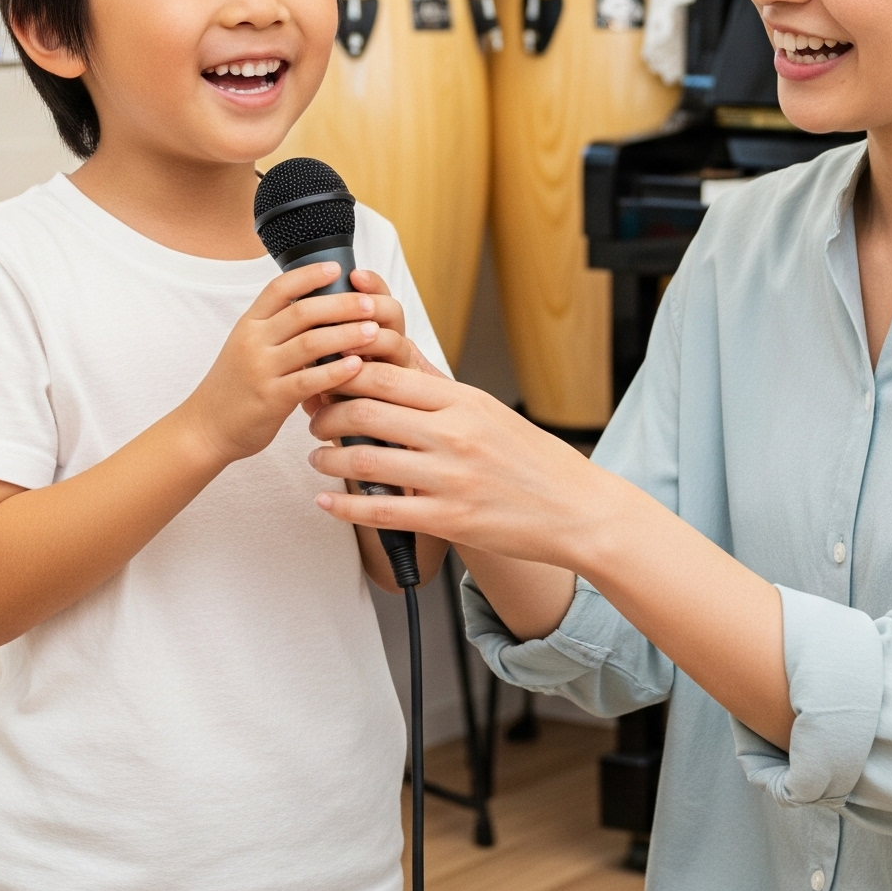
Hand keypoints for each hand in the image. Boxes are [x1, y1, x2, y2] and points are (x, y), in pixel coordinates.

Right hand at [183, 264, 430, 467]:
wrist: (206, 428)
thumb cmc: (236, 385)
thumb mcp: (248, 347)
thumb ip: (277, 327)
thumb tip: (320, 305)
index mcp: (249, 324)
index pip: (279, 288)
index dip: (309, 274)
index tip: (337, 268)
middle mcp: (253, 342)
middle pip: (303, 312)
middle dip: (342, 304)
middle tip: (371, 304)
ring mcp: (261, 370)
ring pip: (311, 343)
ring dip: (347, 334)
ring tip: (374, 331)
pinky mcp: (271, 399)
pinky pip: (309, 381)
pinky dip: (336, 371)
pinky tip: (358, 366)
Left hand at [305, 363, 615, 569]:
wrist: (576, 509)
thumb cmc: (533, 459)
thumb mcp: (489, 411)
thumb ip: (440, 395)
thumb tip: (392, 371)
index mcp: (463, 401)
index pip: (386, 375)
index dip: (344, 374)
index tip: (328, 379)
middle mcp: (453, 434)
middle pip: (366, 411)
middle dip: (328, 415)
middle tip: (315, 419)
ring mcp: (449, 478)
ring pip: (365, 459)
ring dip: (329, 459)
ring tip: (317, 459)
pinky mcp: (448, 519)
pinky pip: (380, 511)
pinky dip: (344, 505)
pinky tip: (327, 502)